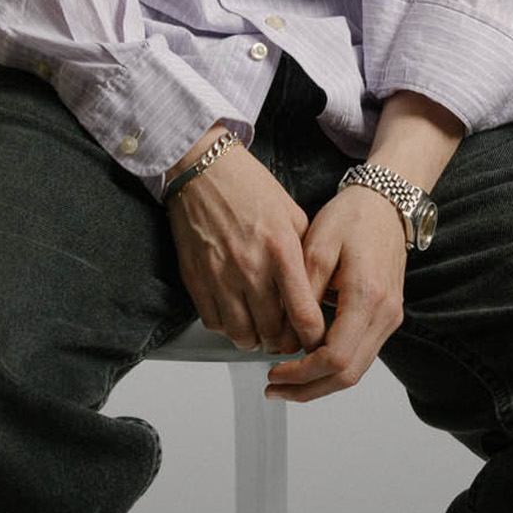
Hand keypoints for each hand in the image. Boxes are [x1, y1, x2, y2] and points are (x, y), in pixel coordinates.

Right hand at [166, 137, 326, 356]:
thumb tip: (317, 291)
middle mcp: (250, 267)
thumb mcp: (293, 215)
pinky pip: (213, 322)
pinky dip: (227, 328)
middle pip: (272, 333)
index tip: (315, 339)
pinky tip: (237, 316)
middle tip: (288, 338)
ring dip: (255, 340)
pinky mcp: (195, 278)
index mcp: (281, 250)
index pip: (303, 315)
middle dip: (284, 342)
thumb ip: (305, 255)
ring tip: (262, 331)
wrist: (203, 169)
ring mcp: (219, 275)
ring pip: (241, 335)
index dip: (313, 337)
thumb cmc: (248, 187)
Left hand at [263, 185, 406, 403]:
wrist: (386, 203)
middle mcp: (385, 314)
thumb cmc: (353, 217)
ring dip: (320, 382)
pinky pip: (360, 354)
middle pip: (348, 375)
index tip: (275, 373)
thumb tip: (289, 339)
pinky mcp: (386, 317)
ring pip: (356, 370)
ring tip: (285, 380)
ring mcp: (390, 318)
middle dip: (308, 389)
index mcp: (367, 297)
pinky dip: (332, 366)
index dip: (302, 374)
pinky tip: (307, 362)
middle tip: (275, 388)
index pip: (335, 357)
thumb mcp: (317, 248)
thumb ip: (303, 295)